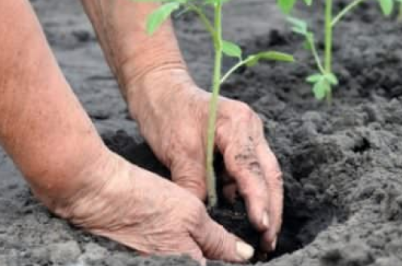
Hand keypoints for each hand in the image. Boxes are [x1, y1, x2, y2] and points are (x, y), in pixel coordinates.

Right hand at [40, 149, 254, 263]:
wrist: (100, 194)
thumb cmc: (147, 201)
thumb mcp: (190, 215)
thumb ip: (218, 241)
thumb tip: (244, 256)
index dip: (234, 262)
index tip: (249, 253)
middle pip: (204, 265)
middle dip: (221, 258)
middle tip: (234, 246)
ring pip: (192, 262)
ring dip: (206, 256)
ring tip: (216, 242)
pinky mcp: (146, 262)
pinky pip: (175, 261)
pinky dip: (187, 254)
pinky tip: (190, 240)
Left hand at [128, 68, 282, 251]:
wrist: (159, 88)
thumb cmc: (167, 112)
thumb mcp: (178, 152)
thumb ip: (194, 185)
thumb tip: (205, 221)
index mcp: (237, 123)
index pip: (252, 168)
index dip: (259, 200)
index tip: (262, 228)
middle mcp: (249, 126)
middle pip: (269, 171)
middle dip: (272, 207)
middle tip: (269, 241)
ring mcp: (247, 132)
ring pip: (263, 172)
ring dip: (263, 201)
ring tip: (261, 233)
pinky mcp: (239, 140)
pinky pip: (248, 169)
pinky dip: (246, 190)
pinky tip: (241, 211)